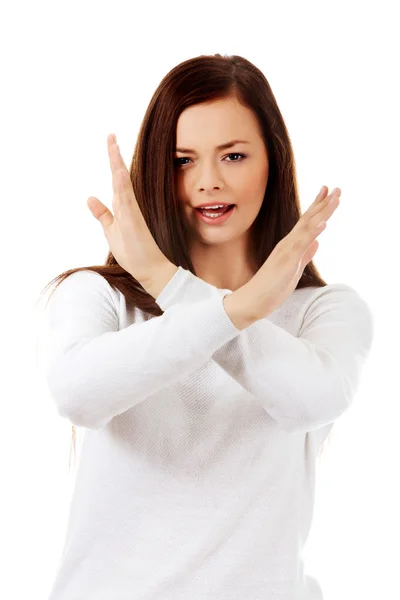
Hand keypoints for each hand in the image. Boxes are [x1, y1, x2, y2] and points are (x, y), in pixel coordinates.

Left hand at [87, 134, 171, 285]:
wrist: (153, 270)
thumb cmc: (136, 254)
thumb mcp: (111, 232)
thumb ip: (102, 214)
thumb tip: (90, 197)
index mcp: (123, 207)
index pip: (116, 181)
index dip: (113, 162)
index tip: (111, 142)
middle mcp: (129, 206)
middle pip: (119, 177)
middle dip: (114, 156)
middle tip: (110, 136)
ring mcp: (132, 212)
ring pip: (122, 183)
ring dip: (117, 164)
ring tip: (112, 144)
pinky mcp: (134, 219)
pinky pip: (127, 198)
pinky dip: (122, 183)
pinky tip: (118, 171)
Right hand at [245, 185, 340, 318]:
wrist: (252, 300)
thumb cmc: (270, 287)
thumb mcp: (294, 269)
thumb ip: (305, 255)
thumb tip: (317, 242)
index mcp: (290, 246)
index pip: (307, 223)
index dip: (318, 207)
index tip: (329, 192)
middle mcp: (288, 244)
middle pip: (309, 219)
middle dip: (324, 203)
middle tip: (337, 188)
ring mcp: (287, 251)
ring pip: (307, 227)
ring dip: (322, 212)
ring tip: (335, 197)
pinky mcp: (287, 261)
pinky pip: (301, 244)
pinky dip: (312, 232)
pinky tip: (323, 223)